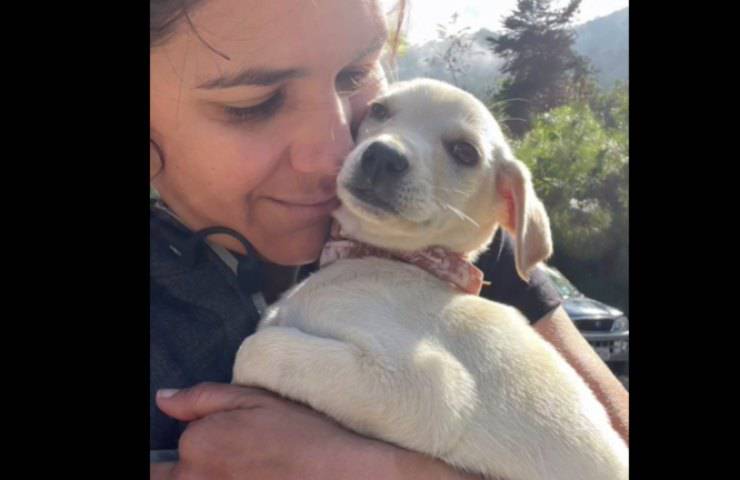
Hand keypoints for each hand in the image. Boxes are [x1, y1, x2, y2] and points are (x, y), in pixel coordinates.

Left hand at [154, 382, 481, 479]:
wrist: (339, 474)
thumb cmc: (302, 433)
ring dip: (216, 474)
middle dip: (202, 464)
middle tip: (242, 456)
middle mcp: (198, 479)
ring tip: (254, 467)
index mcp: (199, 444)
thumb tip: (164, 399)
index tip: (223, 443)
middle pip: (179, 474)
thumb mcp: (254, 398)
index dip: (197, 444)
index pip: (174, 450)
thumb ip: (202, 398)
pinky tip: (257, 475)